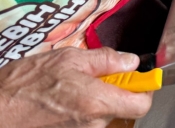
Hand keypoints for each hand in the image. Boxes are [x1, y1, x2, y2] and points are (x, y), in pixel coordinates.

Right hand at [0, 48, 152, 127]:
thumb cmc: (24, 85)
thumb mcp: (68, 59)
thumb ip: (105, 60)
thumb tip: (130, 62)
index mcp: (97, 102)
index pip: (141, 105)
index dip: (143, 90)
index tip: (137, 79)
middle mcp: (92, 125)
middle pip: (120, 109)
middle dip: (112, 93)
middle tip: (91, 78)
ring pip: (100, 117)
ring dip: (92, 102)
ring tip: (67, 90)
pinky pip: (83, 125)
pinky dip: (78, 113)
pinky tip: (59, 103)